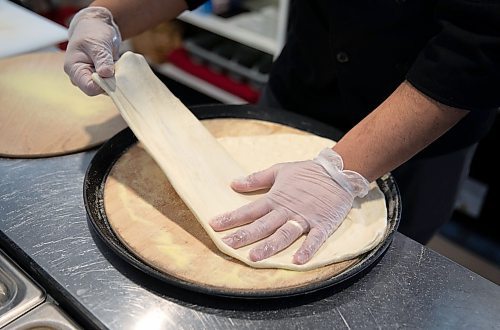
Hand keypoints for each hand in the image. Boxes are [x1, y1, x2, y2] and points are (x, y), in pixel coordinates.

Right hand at [64, 7, 120, 95]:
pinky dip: (118, 76)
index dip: (103, 85)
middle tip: (117, 67)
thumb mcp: (97, 43)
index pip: (89, 88)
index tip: (113, 74)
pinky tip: (119, 65)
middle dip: (111, 82)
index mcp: (75, 69)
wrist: (97, 25)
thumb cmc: (93, 31)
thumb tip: (106, 74)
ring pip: (107, 87)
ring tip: (117, 63)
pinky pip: (112, 82)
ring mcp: (92, 77)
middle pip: (99, 90)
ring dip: (116, 78)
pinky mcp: (101, 76)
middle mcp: (82, 76)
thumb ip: (102, 59)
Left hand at [210, 148, 369, 264]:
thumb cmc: (307, 172)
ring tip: (255, 257)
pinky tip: (298, 261)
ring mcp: (305, 218)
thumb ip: (257, 179)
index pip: (250, 210)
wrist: (338, 172)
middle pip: (263, 225)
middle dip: (245, 235)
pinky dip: (307, 250)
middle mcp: (287, 210)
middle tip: (229, 245)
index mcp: (276, 198)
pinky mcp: (322, 225)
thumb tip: (233, 183)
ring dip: (270, 246)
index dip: (232, 218)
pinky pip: (314, 239)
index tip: (215, 225)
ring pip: (285, 234)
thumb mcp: (280, 170)